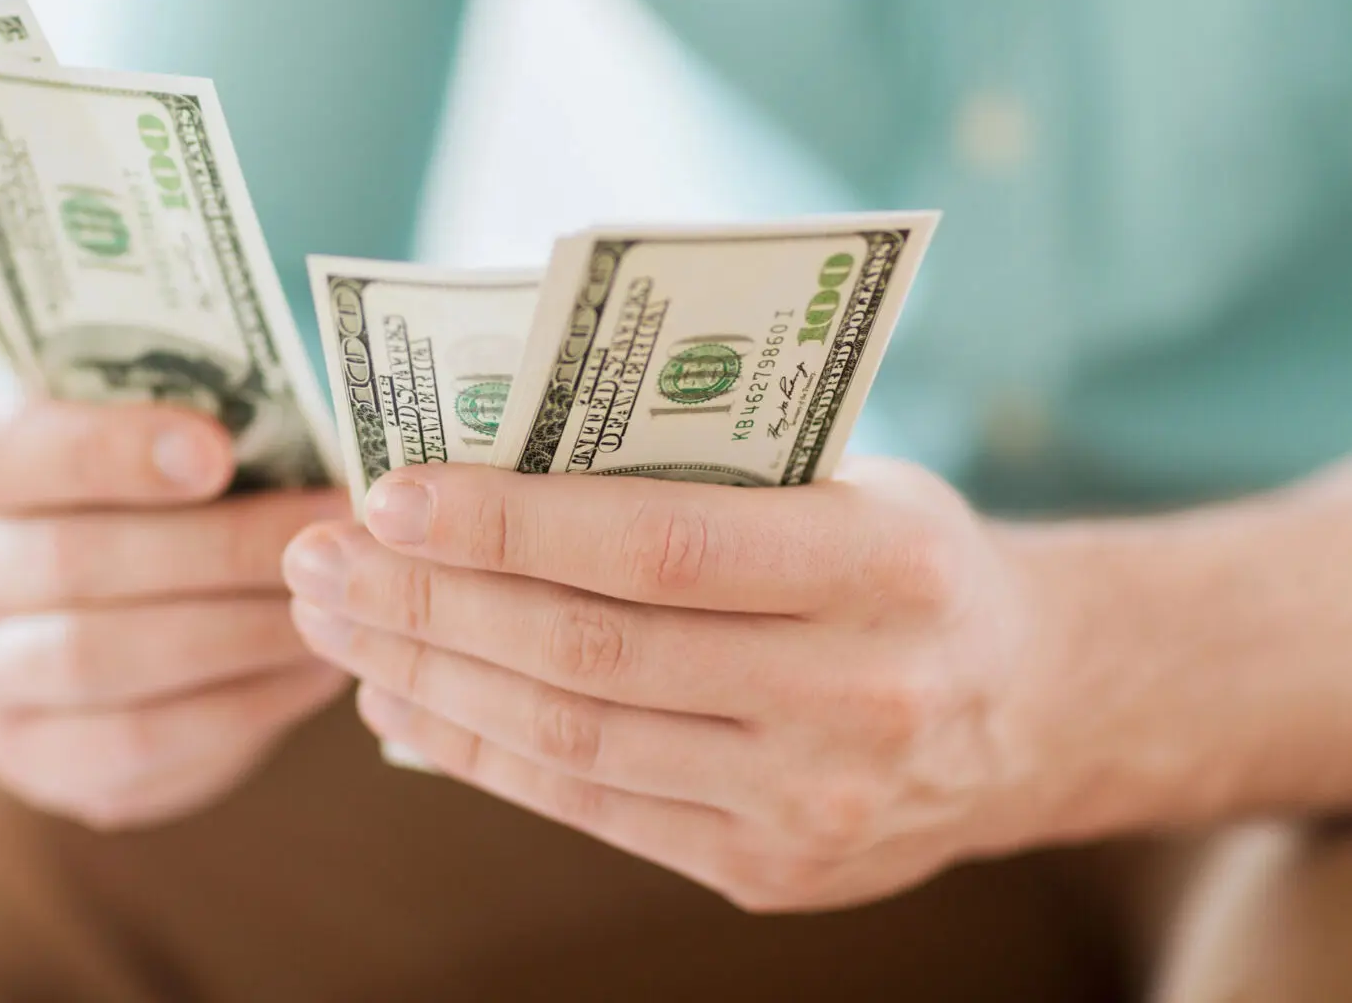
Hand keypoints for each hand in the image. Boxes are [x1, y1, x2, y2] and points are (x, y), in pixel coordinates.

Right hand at [0, 394, 348, 829]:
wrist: (98, 609)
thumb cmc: (142, 487)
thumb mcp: (142, 428)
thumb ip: (187, 414)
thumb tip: (307, 418)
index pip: (4, 453)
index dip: (109, 451)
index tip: (218, 449)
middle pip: (70, 561)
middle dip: (218, 545)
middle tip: (328, 526)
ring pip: (103, 658)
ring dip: (238, 628)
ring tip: (336, 599)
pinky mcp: (36, 760)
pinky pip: (138, 743)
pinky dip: (241, 704)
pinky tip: (316, 668)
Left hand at [282, 459, 1068, 910]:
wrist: (1031, 708)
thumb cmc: (901, 557)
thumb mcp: (840, 481)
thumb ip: (690, 478)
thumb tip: (482, 478)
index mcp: (882, 564)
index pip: (659, 544)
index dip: (510, 523)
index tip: (389, 491)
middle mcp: (856, 693)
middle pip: (592, 652)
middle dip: (430, 604)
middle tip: (319, 558)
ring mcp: (815, 803)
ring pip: (574, 739)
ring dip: (430, 680)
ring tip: (336, 624)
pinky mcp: (772, 873)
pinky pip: (592, 809)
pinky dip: (481, 755)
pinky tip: (403, 705)